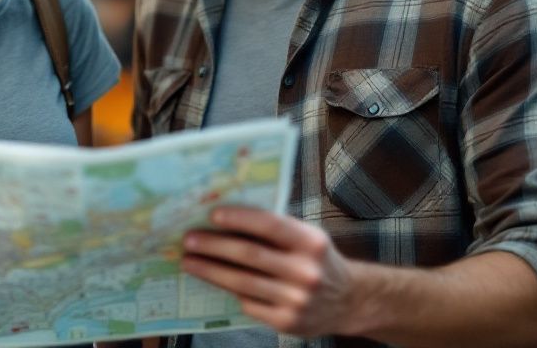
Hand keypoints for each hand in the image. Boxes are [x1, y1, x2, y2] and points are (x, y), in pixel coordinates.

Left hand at [181, 207, 356, 337]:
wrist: (348, 301)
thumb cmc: (317, 261)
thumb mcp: (308, 238)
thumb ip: (277, 230)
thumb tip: (227, 219)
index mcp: (311, 242)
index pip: (270, 225)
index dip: (240, 219)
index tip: (212, 215)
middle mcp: (306, 271)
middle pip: (250, 255)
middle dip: (214, 246)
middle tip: (189, 240)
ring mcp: (297, 299)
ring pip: (243, 282)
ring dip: (211, 270)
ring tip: (190, 262)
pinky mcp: (287, 322)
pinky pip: (248, 303)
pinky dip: (230, 290)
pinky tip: (215, 281)